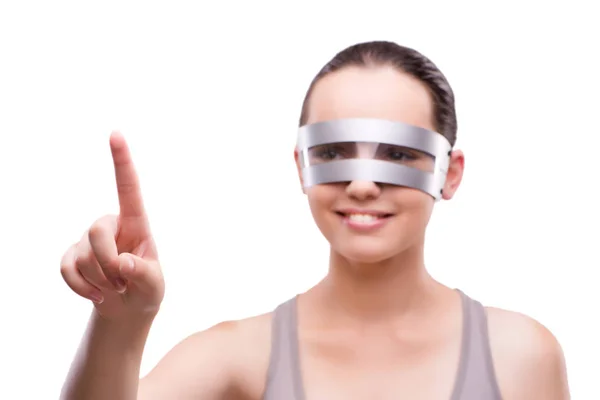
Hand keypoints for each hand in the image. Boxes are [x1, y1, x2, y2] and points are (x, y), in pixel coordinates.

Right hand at [60, 132, 164, 319]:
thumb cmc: (146, 288)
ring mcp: (88, 240)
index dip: (122, 161)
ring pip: (83, 257)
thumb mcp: (154, 285)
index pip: (128, 188)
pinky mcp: (72, 256)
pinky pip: (66, 270)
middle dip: (108, 263)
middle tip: (123, 283)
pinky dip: (81, 288)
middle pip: (97, 232)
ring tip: (116, 288)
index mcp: (136, 223)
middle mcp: (111, 225)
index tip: (116, 134)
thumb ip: (144, 274)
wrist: (128, 308)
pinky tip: (96, 295)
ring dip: (100, 281)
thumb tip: (123, 264)